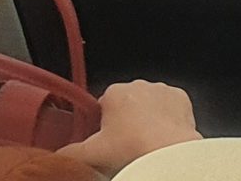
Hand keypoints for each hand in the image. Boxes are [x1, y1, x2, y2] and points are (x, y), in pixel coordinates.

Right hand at [57, 81, 198, 172]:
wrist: (168, 153)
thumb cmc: (131, 148)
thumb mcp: (92, 153)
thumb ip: (69, 152)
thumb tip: (58, 156)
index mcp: (115, 92)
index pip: (102, 105)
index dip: (102, 124)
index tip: (105, 140)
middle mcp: (139, 85)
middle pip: (125, 104)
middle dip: (124, 121)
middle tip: (124, 145)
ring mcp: (162, 90)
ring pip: (148, 105)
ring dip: (146, 119)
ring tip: (144, 143)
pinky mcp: (182, 99)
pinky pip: (170, 107)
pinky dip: (167, 120)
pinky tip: (162, 137)